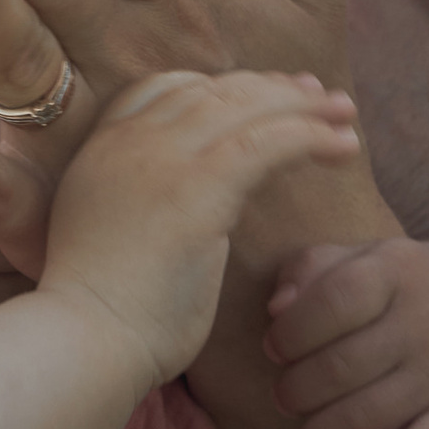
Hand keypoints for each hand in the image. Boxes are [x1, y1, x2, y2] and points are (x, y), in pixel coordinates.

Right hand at [0, 70, 362, 393]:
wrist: (84, 342)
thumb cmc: (100, 318)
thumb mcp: (110, 238)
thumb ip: (141, 207)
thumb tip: (182, 213)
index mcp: (102, 149)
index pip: (165, 88)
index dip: (219, 86)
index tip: (262, 93)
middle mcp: (130, 141)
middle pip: (213, 91)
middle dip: (269, 87)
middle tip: (316, 92)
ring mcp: (162, 159)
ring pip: (246, 109)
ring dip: (304, 106)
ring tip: (344, 112)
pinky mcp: (199, 188)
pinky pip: (268, 143)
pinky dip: (311, 136)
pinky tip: (343, 146)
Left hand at [267, 232, 428, 428]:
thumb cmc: (393, 299)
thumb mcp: (356, 263)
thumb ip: (308, 270)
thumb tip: (278, 308)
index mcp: (401, 267)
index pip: (336, 297)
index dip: (292, 331)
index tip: (274, 349)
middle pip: (343, 365)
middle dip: (296, 391)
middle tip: (284, 399)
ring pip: (369, 417)